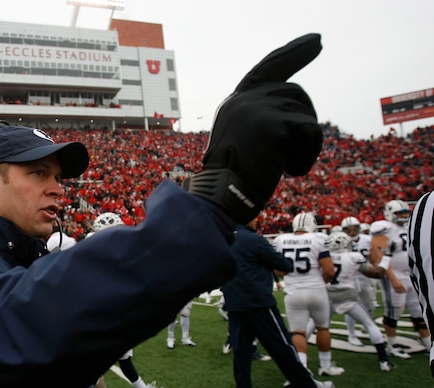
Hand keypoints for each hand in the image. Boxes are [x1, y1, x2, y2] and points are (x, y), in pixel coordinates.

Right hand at [184, 33, 322, 223]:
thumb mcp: (243, 142)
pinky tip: (285, 172)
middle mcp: (246, 98)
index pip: (269, 68)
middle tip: (287, 158)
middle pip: (297, 95)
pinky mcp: (276, 123)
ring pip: (307, 116)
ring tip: (276, 166)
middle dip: (303, 124)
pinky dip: (306, 158)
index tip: (317, 41)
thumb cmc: (232, 180)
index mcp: (236, 102)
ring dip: (301, 147)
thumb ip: (262, 121)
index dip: (295, 53)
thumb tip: (298, 119)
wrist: (222, 196)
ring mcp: (260, 107)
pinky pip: (312, 134)